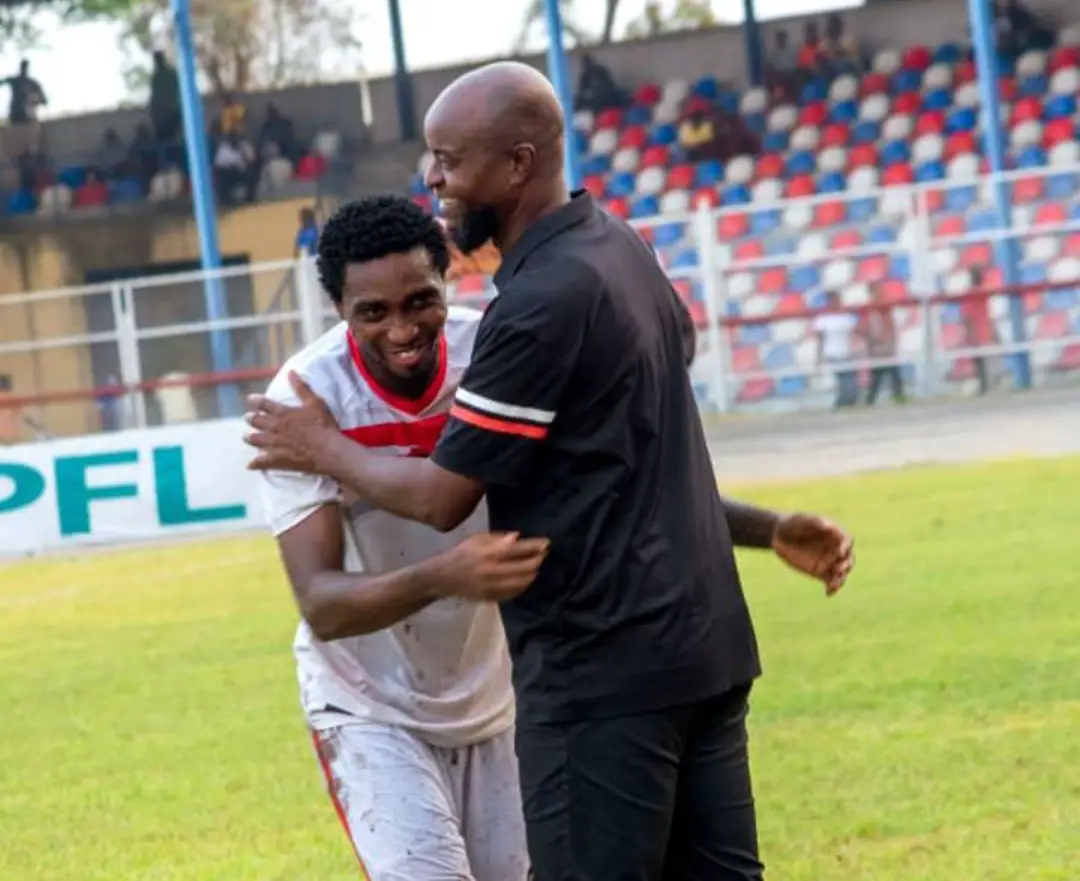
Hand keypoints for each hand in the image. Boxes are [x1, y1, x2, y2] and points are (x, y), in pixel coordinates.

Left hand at [245, 371, 339, 474]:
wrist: (328, 451)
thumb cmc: (323, 426)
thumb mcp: (315, 403)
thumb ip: (301, 388)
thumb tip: (291, 372)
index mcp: (282, 413)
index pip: (263, 404)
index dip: (255, 401)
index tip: (250, 400)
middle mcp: (274, 427)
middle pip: (255, 421)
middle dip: (250, 419)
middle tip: (249, 418)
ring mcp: (273, 444)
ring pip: (254, 440)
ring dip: (249, 437)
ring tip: (247, 437)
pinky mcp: (276, 460)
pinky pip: (260, 462)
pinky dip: (254, 463)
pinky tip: (251, 464)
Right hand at [429, 532, 549, 602]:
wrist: (442, 577)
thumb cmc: (460, 554)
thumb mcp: (476, 540)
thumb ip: (497, 539)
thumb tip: (517, 537)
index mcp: (488, 553)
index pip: (517, 549)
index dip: (534, 546)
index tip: (546, 543)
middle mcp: (491, 571)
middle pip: (523, 567)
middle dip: (537, 560)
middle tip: (544, 555)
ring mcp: (491, 586)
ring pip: (520, 582)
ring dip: (532, 575)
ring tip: (536, 568)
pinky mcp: (490, 597)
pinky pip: (512, 593)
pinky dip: (522, 587)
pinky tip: (526, 580)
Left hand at [771, 513, 853, 596]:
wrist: (780, 536)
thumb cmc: (793, 524)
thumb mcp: (801, 520)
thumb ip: (815, 523)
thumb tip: (829, 527)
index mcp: (835, 534)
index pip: (846, 540)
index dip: (846, 546)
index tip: (840, 552)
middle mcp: (836, 548)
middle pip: (848, 558)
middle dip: (845, 564)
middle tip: (838, 569)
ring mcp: (830, 561)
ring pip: (841, 572)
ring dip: (840, 579)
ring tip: (833, 585)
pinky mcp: (822, 572)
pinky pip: (831, 581)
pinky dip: (832, 588)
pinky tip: (829, 593)